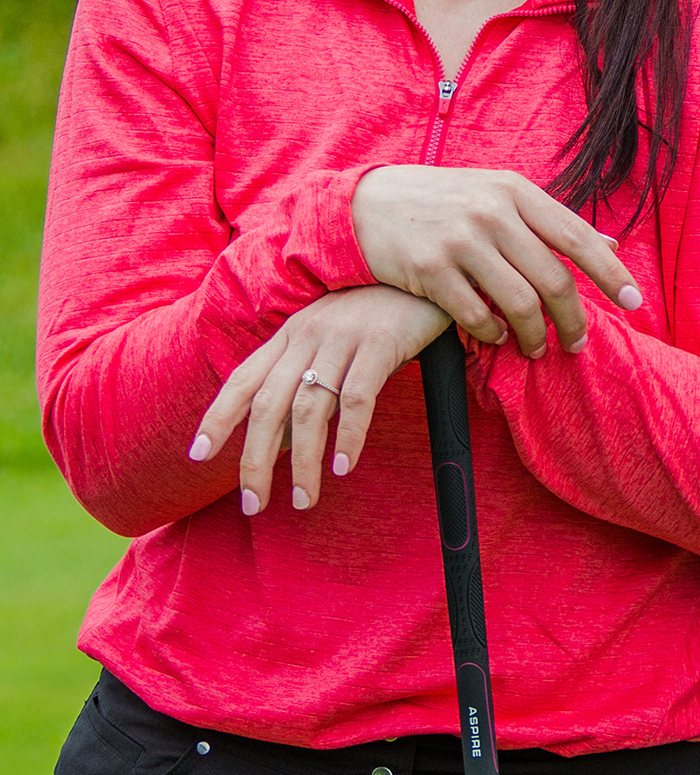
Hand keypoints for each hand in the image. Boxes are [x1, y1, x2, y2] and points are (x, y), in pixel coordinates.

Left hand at [187, 285, 449, 513]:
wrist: (425, 270)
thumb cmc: (379, 310)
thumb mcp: (331, 337)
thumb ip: (306, 379)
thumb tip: (280, 439)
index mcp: (290, 334)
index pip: (242, 380)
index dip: (217, 418)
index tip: (199, 456)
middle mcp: (308, 334)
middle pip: (268, 406)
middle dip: (254, 461)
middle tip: (253, 504)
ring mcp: (343, 338)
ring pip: (309, 409)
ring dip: (302, 462)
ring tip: (304, 497)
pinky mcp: (380, 342)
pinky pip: (357, 398)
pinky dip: (348, 436)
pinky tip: (344, 465)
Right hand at [352, 165, 642, 357]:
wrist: (363, 204)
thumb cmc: (442, 202)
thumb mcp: (497, 195)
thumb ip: (550, 221)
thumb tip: (610, 243)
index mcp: (516, 191)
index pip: (577, 237)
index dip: (610, 273)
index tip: (634, 302)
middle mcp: (492, 212)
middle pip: (553, 279)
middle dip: (572, 320)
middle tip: (576, 344)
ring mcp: (460, 240)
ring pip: (519, 304)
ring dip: (534, 336)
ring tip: (536, 349)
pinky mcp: (429, 269)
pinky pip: (476, 316)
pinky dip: (491, 334)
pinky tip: (494, 337)